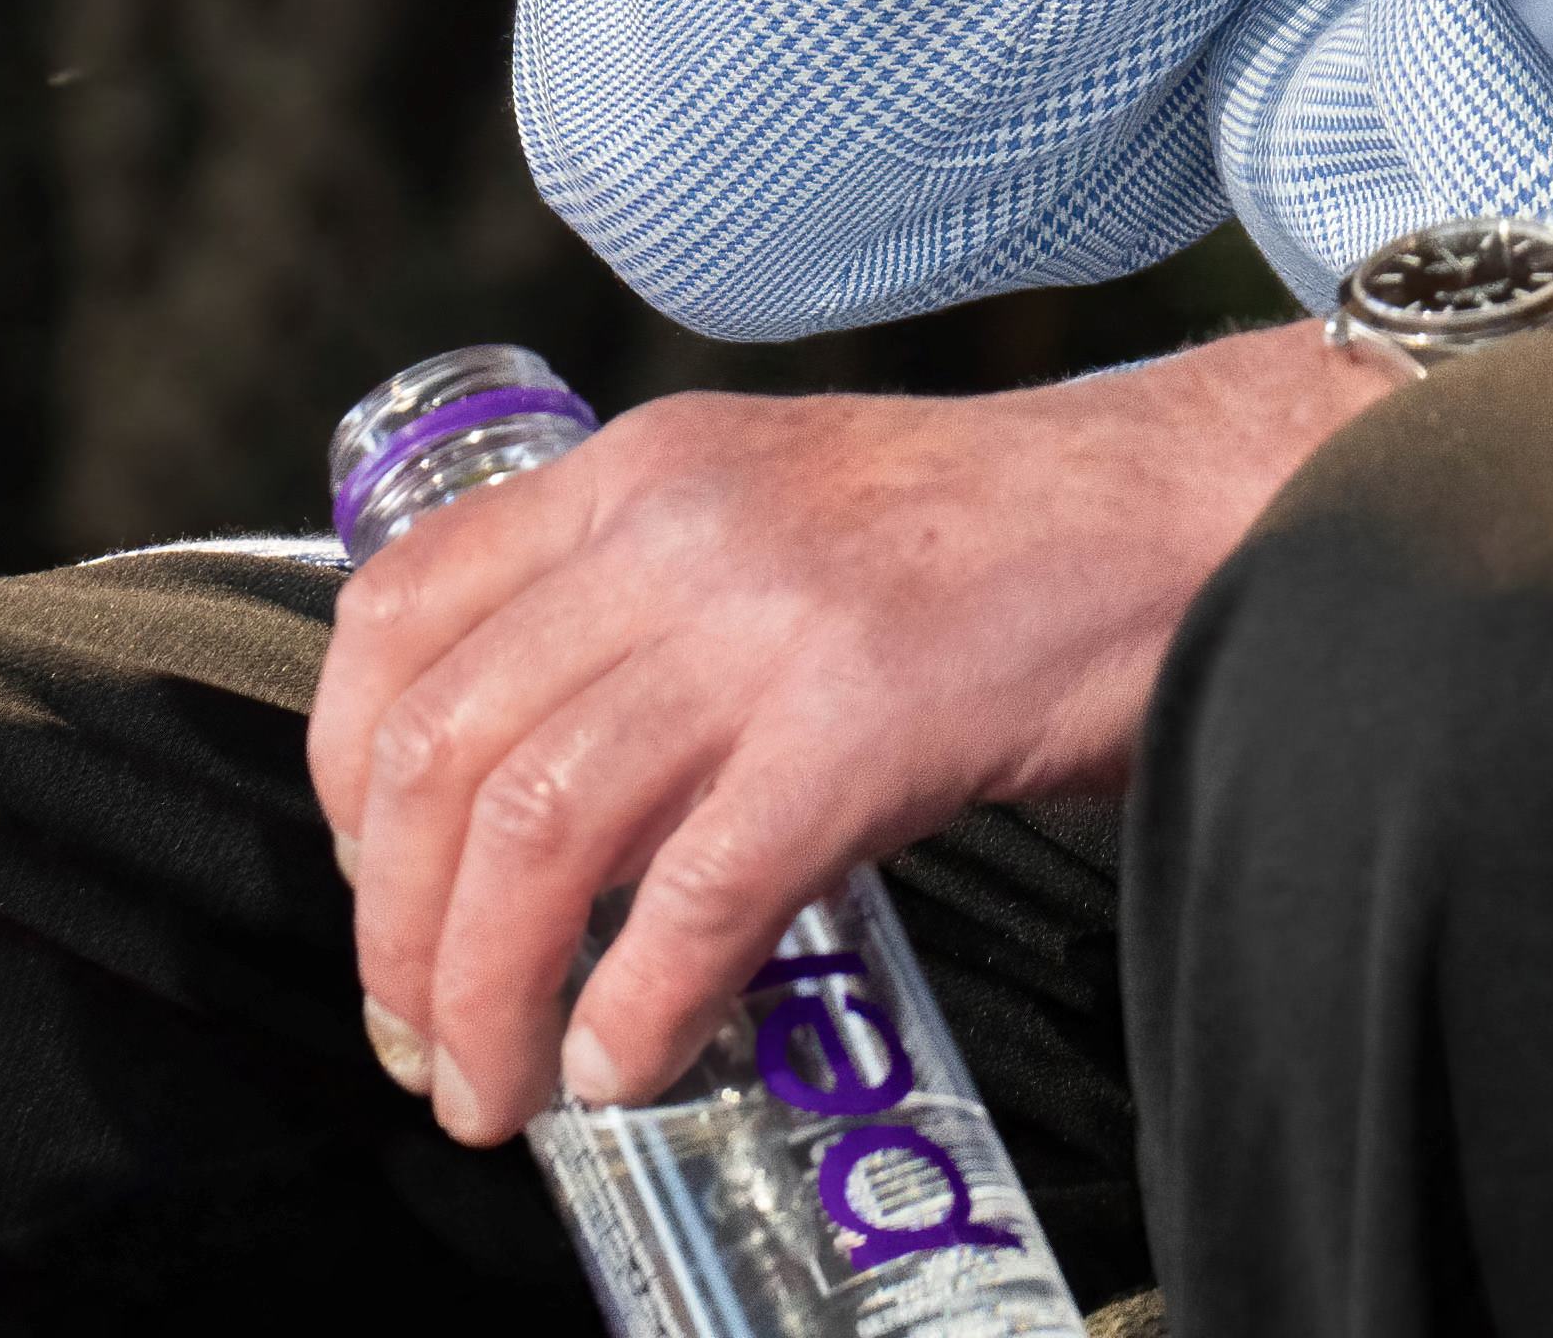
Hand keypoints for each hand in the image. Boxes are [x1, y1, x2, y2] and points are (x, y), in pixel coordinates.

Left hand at [314, 218, 1552, 1136]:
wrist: (1208, 509)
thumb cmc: (1016, 540)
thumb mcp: (790, 515)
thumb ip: (655, 607)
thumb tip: (534, 802)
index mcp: (650, 466)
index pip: (397, 614)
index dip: (345, 779)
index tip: (377, 888)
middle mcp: (684, 525)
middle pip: (440, 750)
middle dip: (397, 932)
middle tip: (422, 1039)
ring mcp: (773, 619)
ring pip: (529, 832)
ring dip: (484, 995)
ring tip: (497, 1086)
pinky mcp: (864, 722)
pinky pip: (690, 899)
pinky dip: (634, 1009)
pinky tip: (634, 1063)